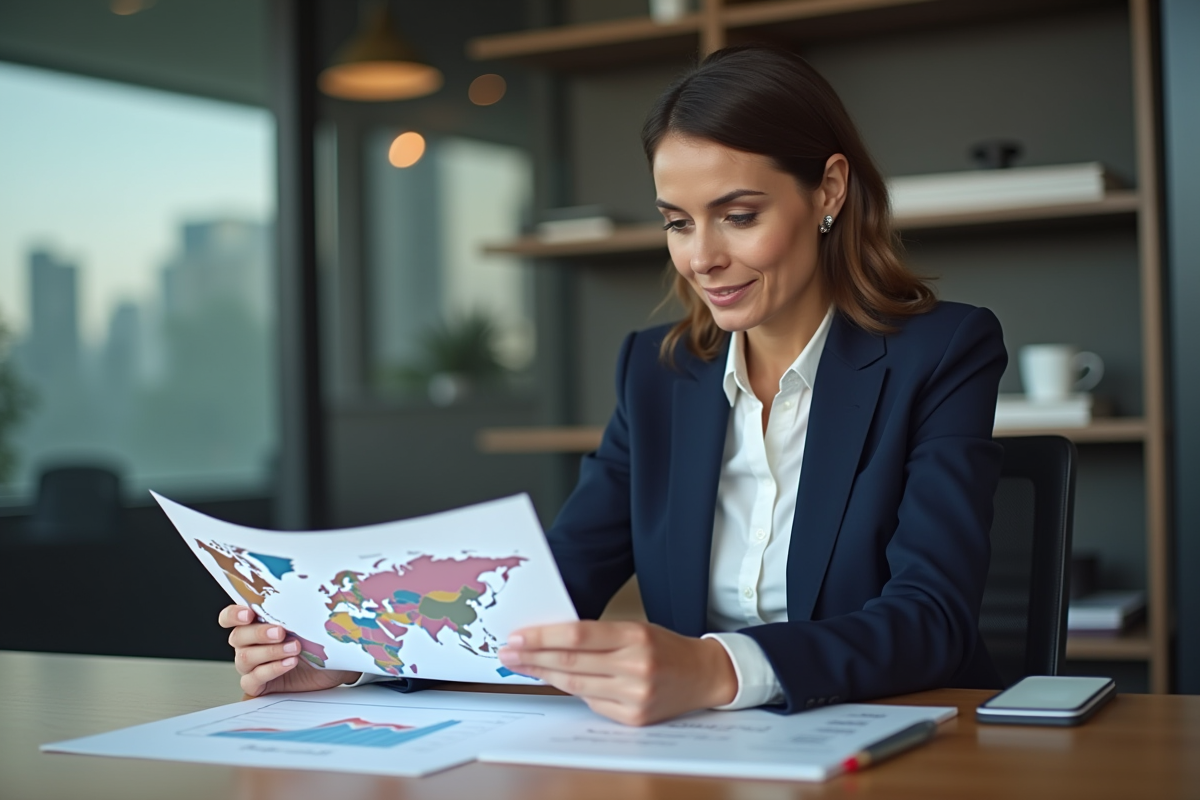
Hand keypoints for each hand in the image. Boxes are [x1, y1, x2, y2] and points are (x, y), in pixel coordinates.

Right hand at [218, 605, 360, 696]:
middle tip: (281, 632)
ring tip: (294, 648)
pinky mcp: (259, 684)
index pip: (231, 617)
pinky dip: (272, 670)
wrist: (333, 668)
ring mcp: (252, 665)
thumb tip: (299, 593)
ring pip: (245, 658)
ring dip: (270, 651)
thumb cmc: (317, 642)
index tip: (248, 614)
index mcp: (255, 623)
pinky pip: (253, 679)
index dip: (233, 615)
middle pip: (238, 637)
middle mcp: (249, 644)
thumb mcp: (308, 623)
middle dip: (259, 633)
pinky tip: (289, 663)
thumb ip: (295, 611)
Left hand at [497, 620, 737, 725]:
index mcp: (635, 637)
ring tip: (521, 666)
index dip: (542, 637)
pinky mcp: (634, 718)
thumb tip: (550, 639)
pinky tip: (551, 681)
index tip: (517, 636)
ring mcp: (635, 695)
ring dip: (543, 675)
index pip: (578, 635)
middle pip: (571, 663)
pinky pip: (591, 703)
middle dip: (533, 658)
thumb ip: (598, 635)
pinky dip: (569, 691)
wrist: (704, 675)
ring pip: (576, 685)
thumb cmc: (666, 647)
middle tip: (507, 653)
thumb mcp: (636, 628)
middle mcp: (635, 667)